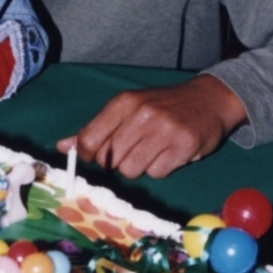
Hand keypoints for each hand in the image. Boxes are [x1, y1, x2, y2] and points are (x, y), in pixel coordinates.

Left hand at [56, 75, 246, 179]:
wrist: (209, 99)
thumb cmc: (162, 105)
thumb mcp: (127, 108)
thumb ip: (95, 129)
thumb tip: (63, 147)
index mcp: (123, 103)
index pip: (90, 140)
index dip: (89, 156)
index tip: (97, 158)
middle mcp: (142, 115)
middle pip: (110, 161)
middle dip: (117, 162)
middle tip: (133, 150)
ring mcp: (164, 131)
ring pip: (131, 171)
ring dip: (139, 167)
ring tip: (152, 151)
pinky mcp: (183, 147)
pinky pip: (156, 174)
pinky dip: (160, 169)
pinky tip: (169, 153)